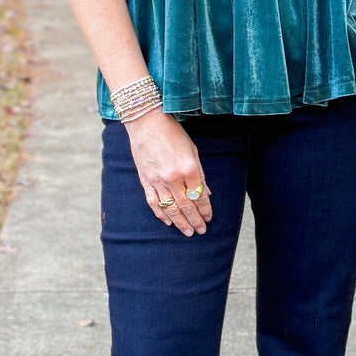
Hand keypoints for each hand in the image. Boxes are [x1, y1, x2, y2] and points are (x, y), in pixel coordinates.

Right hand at [123, 109, 212, 236]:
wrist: (146, 123)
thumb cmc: (172, 133)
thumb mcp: (192, 150)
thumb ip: (200, 173)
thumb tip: (206, 192)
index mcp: (189, 169)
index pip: (200, 196)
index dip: (205, 210)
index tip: (209, 218)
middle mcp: (173, 178)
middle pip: (186, 206)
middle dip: (195, 220)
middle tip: (201, 230)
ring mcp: (157, 181)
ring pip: (170, 208)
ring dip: (180, 222)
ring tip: (188, 232)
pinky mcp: (146, 180)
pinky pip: (153, 202)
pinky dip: (161, 214)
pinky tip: (168, 222)